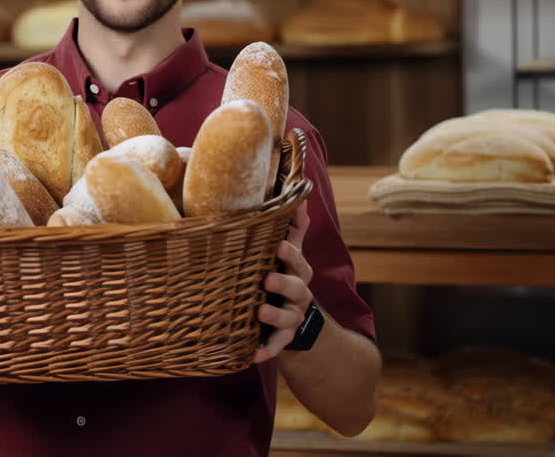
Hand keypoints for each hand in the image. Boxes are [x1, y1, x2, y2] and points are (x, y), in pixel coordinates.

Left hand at [254, 200, 314, 362]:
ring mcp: (293, 317)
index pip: (298, 261)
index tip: (279, 245)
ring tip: (260, 311)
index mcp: (298, 272)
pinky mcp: (284, 338)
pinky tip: (253, 356)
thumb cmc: (285, 279)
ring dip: (275, 314)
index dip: (291, 253)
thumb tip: (300, 199)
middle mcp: (299, 294)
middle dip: (284, 282)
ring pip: (288, 316)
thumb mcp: (290, 258)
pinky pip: (277, 346)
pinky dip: (267, 351)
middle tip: (267, 278)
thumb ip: (294, 232)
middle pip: (297, 287)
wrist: (295, 322)